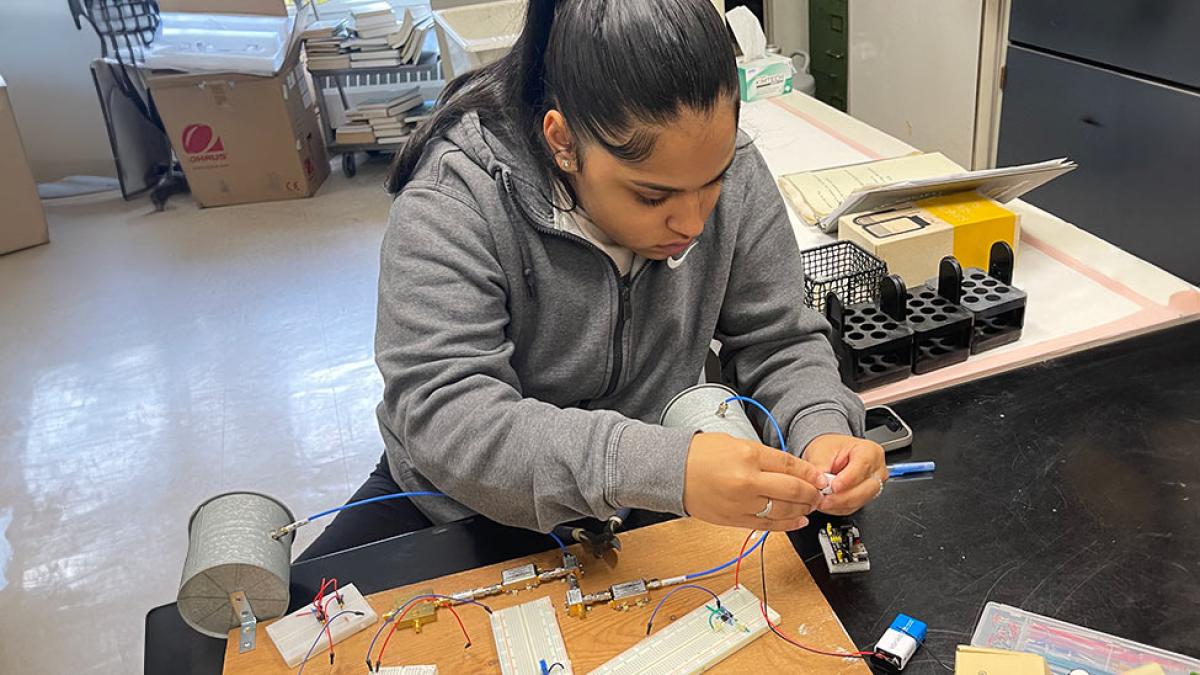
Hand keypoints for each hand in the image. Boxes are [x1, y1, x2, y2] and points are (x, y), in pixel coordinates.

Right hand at [682, 432, 828, 530]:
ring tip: (810, 506)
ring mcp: (741, 503)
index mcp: (748, 455)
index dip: (811, 473)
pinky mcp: (734, 519)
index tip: (820, 477)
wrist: (672, 470)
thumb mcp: (736, 443)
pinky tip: (797, 521)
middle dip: (812, 493)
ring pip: (783, 511)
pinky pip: (767, 525)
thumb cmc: (700, 454)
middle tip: (819, 492)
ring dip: (802, 509)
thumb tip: (792, 470)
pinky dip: (786, 525)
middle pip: (793, 490)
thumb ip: (765, 457)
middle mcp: (747, 481)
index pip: (791, 466)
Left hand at [803, 434, 885, 515]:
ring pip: (860, 501)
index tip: (833, 487)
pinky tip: (828, 504)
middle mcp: (876, 469)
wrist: (830, 456)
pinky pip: (855, 507)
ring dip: (839, 504)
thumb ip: (820, 468)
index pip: (862, 467)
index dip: (847, 479)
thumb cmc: (830, 449)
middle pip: (865, 489)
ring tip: (822, 501)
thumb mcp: (821, 452)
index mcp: (869, 451)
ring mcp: (873, 485)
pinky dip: (839, 508)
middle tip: (824, 499)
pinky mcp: (866, 498)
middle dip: (842, 497)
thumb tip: (820, 485)